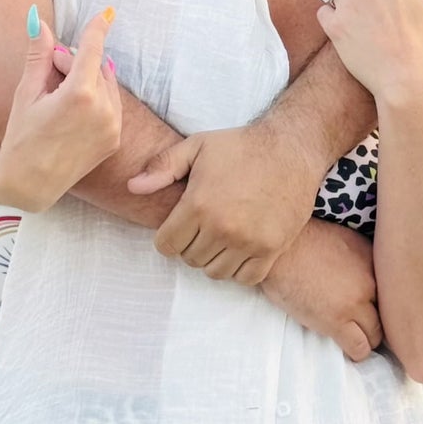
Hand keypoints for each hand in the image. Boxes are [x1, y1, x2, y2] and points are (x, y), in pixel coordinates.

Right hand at [0, 8, 122, 209]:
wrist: (29, 183)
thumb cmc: (21, 136)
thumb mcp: (26, 93)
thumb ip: (38, 55)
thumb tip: (38, 20)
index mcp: (79, 94)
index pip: (92, 49)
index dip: (97, 28)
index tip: (106, 13)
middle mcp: (103, 109)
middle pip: (96, 67)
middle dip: (77, 61)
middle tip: (52, 69)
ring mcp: (112, 126)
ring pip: (106, 85)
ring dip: (88, 80)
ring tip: (59, 93)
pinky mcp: (115, 139)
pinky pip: (111, 106)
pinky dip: (97, 99)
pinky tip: (73, 110)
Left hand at [128, 123, 325, 285]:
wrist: (291, 149)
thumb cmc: (240, 146)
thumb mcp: (197, 146)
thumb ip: (163, 167)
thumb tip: (132, 187)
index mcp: (199, 204)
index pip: (166, 245)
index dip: (169, 236)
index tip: (179, 224)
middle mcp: (222, 228)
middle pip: (190, 259)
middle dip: (191, 244)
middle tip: (203, 224)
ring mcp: (248, 242)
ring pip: (215, 271)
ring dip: (213, 257)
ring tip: (221, 234)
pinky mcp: (271, 249)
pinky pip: (245, 277)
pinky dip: (239, 268)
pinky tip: (240, 246)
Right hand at [262, 219, 382, 361]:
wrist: (278, 249)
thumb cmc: (302, 241)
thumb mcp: (342, 238)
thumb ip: (361, 258)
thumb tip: (367, 279)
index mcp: (372, 257)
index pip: (393, 291)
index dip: (381, 301)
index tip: (374, 307)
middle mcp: (370, 280)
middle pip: (388, 315)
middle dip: (376, 320)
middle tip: (364, 323)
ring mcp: (355, 302)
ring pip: (376, 335)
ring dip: (367, 337)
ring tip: (355, 335)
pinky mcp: (337, 321)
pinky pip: (360, 348)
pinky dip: (357, 352)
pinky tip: (348, 347)